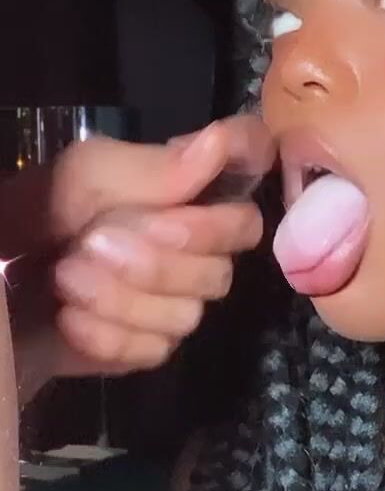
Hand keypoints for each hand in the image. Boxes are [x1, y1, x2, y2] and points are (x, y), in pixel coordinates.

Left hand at [4, 116, 274, 399]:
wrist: (0, 276)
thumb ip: (152, 168)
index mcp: (189, 184)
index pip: (253, 158)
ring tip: (65, 277)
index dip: (245, 164)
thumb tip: (217, 142)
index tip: (196, 190)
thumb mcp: (84, 176)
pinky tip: (69, 317)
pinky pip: (155, 348)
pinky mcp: (152, 346)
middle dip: (158, 255)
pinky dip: (105, 334)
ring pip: (190, 311)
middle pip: (227, 255)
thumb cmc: (40, 212)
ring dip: (120, 296)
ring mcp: (180, 298)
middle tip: (92, 241)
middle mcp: (201, 240)